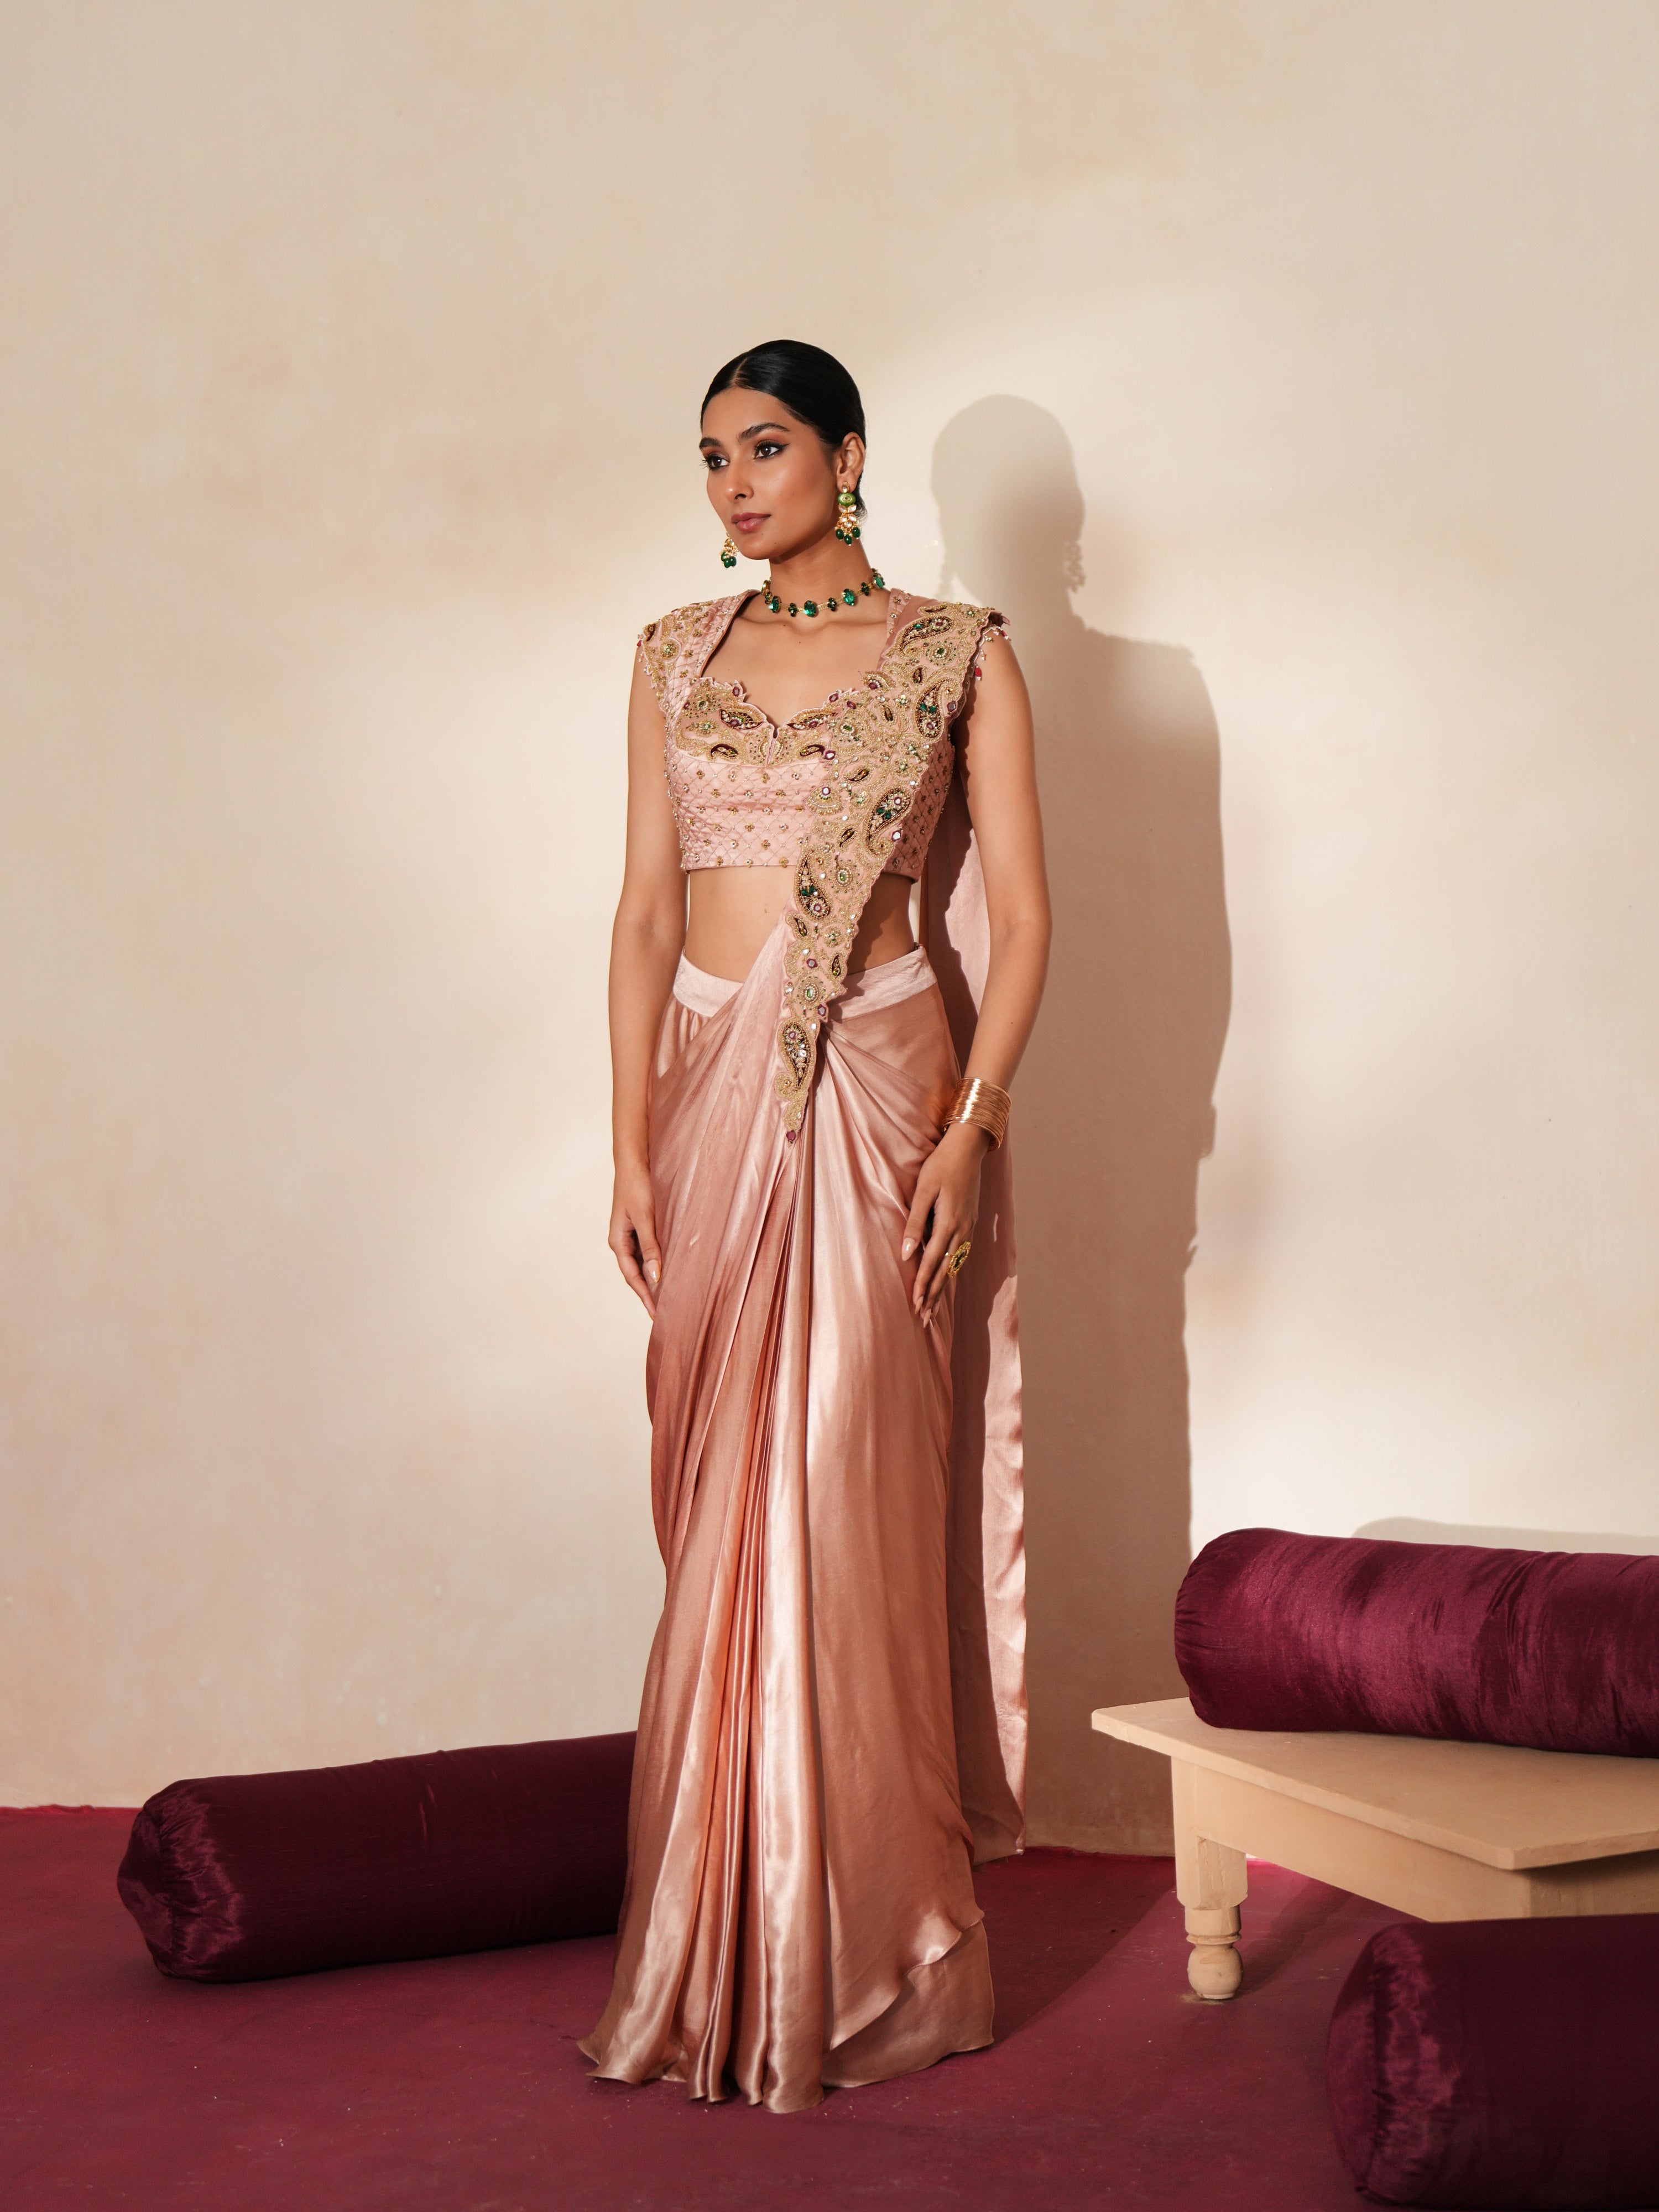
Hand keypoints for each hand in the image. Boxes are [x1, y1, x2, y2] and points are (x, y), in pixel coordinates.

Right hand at [609, 1158, 660, 1317]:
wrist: (634, 1160)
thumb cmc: (638, 1186)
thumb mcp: (645, 1217)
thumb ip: (651, 1246)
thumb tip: (655, 1277)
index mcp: (618, 1241)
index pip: (632, 1277)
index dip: (644, 1297)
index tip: (656, 1316)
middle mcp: (623, 1241)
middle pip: (636, 1274)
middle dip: (649, 1294)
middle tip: (665, 1314)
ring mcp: (631, 1235)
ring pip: (643, 1264)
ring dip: (655, 1280)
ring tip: (670, 1298)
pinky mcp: (641, 1227)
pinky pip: (649, 1251)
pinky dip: (658, 1263)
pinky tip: (670, 1271)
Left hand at [902, 1121, 987, 1319]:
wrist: (969, 1148)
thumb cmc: (941, 1165)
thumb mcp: (923, 1190)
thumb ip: (915, 1222)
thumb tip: (906, 1253)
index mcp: (948, 1223)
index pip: (932, 1262)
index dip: (922, 1285)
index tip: (914, 1305)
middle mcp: (962, 1230)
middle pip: (946, 1270)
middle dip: (933, 1294)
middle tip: (924, 1318)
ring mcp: (969, 1227)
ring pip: (955, 1264)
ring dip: (943, 1286)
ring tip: (933, 1306)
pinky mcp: (971, 1222)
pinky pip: (961, 1253)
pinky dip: (952, 1270)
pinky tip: (947, 1278)